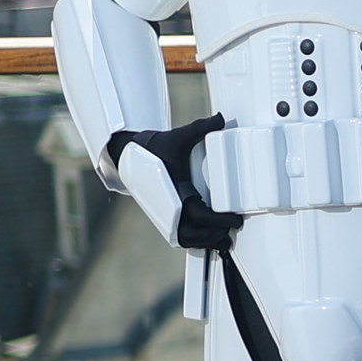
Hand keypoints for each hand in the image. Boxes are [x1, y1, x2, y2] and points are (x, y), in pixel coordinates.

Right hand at [105, 115, 238, 251]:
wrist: (126, 157)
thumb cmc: (152, 149)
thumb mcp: (177, 137)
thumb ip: (201, 128)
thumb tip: (222, 118)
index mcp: (173, 191)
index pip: (199, 214)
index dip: (219, 220)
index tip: (236, 220)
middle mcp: (168, 208)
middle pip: (192, 234)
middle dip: (214, 235)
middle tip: (233, 229)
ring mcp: (164, 215)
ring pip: (185, 239)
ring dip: (205, 242)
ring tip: (224, 239)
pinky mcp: (163, 218)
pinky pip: (179, 237)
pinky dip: (194, 241)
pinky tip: (209, 239)